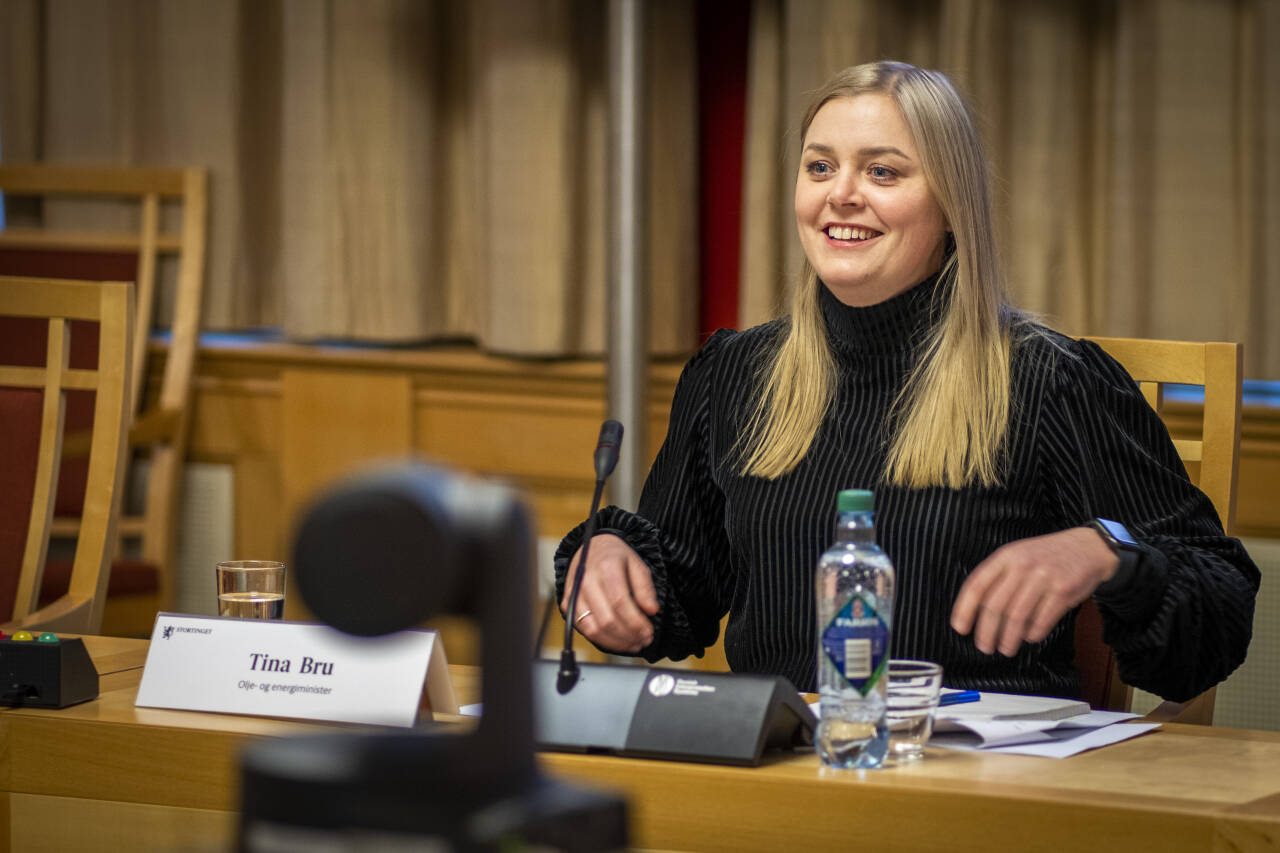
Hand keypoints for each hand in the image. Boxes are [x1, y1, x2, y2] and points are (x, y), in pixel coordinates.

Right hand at [560, 534, 658, 652]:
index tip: (648, 631)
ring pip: (594, 629)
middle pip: (607, 619)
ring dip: (616, 642)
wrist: (592, 547)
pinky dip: (602, 640)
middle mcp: (586, 580)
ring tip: (633, 644)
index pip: (620, 602)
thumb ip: (645, 588)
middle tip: (644, 640)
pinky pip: (583, 629)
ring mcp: (574, 593)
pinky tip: (617, 641)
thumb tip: (651, 610)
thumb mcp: (637, 564)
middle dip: (628, 635)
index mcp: (606, 567)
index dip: (636, 622)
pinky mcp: (567, 604)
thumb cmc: (616, 557)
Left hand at [950, 527, 1119, 656]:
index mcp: (1005, 557)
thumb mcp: (1017, 556)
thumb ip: (998, 578)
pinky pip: (1042, 619)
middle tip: (984, 647)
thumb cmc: (1046, 557)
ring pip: (1017, 616)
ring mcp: (1043, 577)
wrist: (1086, 547)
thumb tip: (976, 612)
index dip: (964, 609)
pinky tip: (1029, 637)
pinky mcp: (1063, 590)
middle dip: (986, 631)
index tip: (960, 628)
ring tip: (1005, 649)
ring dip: (1008, 638)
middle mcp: (1022, 565)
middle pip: (995, 605)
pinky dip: (1033, 633)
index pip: (977, 585)